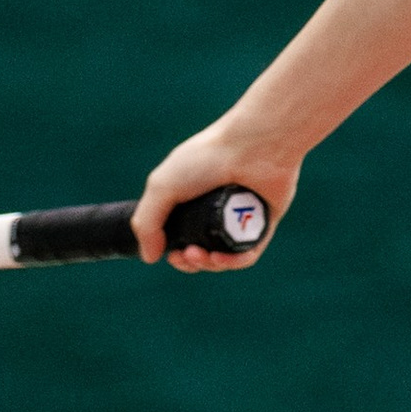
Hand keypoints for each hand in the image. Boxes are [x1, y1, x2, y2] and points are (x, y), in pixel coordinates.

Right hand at [132, 122, 299, 270]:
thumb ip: (146, 221)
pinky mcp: (264, 223)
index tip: (171, 254)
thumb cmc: (206, 159)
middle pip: (203, 252)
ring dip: (211, 264)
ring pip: (226, 256)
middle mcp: (217, 211)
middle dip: (191, 262)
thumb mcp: (162, 186)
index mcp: (193, 200)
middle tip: (187, 256)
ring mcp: (241, 218)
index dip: (175, 253)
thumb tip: (149, 257)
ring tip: (203, 256)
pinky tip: (221, 258)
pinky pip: (249, 251)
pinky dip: (235, 260)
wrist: (251, 146)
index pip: (182, 238)